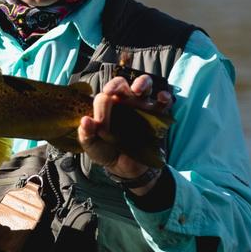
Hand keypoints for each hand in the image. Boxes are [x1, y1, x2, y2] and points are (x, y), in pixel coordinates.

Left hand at [78, 74, 172, 195]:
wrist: (124, 167)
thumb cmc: (106, 151)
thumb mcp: (91, 145)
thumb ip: (86, 134)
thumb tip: (85, 120)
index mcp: (106, 106)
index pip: (103, 97)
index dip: (101, 109)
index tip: (100, 123)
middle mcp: (124, 102)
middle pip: (121, 83)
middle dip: (117, 84)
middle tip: (111, 91)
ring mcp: (141, 107)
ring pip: (144, 85)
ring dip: (142, 83)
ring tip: (138, 90)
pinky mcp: (157, 116)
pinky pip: (164, 103)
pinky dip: (165, 97)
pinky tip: (162, 98)